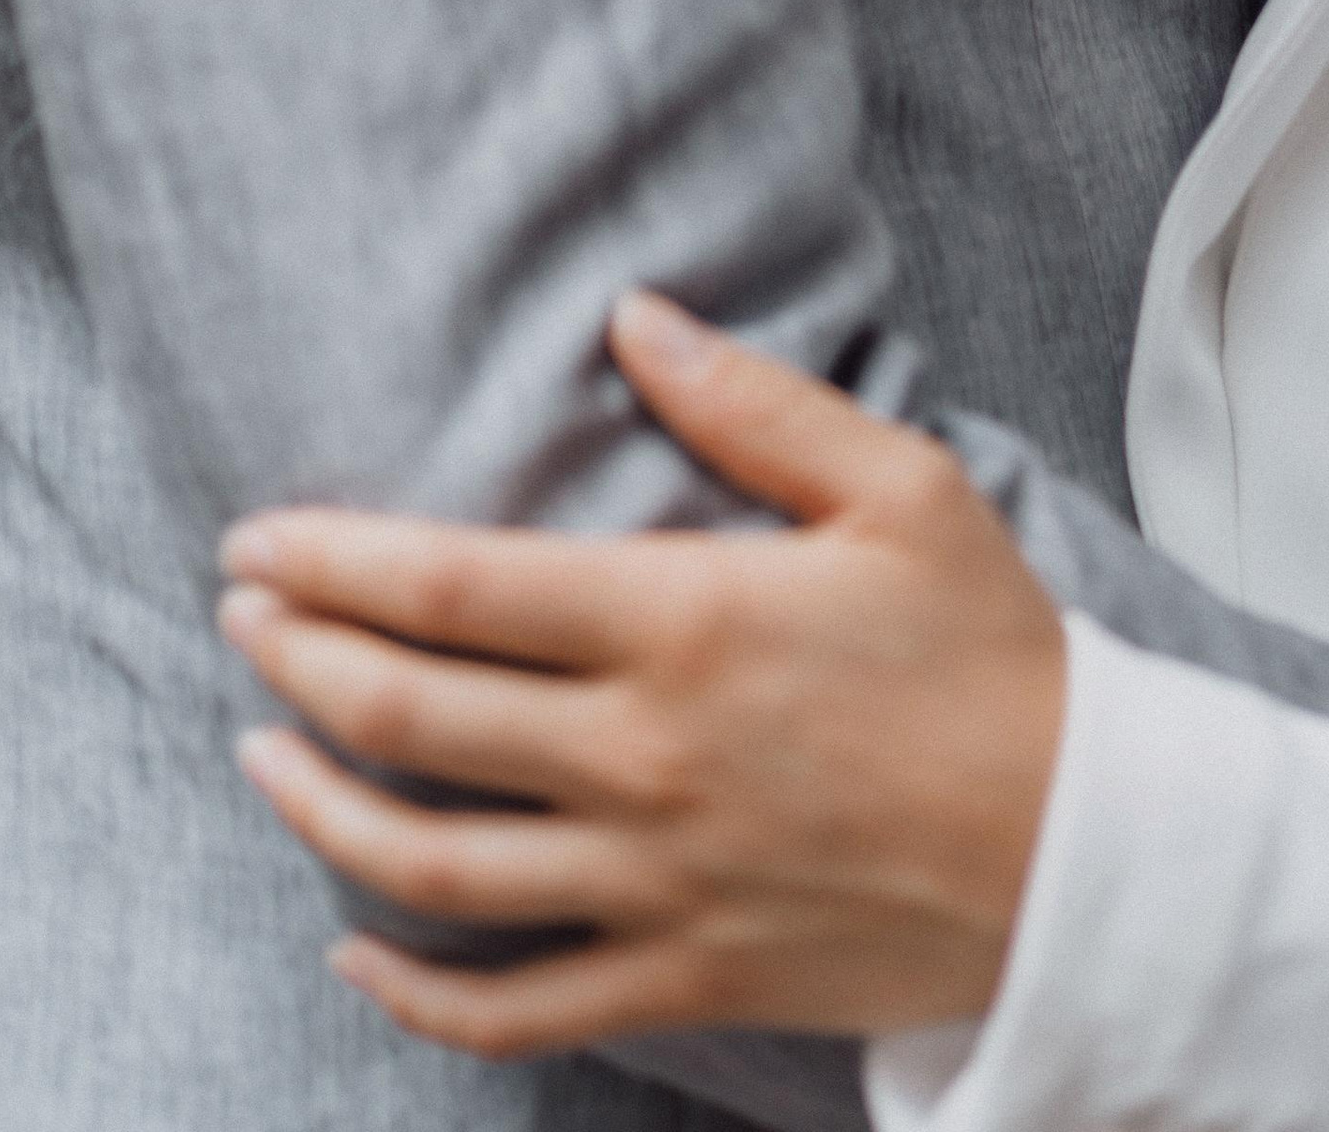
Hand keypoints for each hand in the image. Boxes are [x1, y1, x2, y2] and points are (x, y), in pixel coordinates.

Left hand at [217, 294, 1066, 1061]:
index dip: (331, 561)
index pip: (449, 587)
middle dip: (294, 660)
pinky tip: (354, 952)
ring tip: (257, 752)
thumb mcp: (900, 486)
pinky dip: (409, 995)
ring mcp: (652, 882)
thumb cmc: (992, 655)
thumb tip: (634, 319)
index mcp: (684, 619)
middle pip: (407, 717)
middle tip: (240, 613)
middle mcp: (642, 758)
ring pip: (425, 866)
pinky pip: (508, 1010)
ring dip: (316, 806)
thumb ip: (754, 403)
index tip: (261, 539)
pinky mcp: (681, 976)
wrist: (1087, 850)